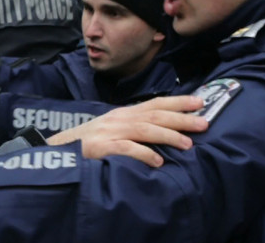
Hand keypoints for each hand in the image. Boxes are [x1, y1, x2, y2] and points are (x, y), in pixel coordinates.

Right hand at [46, 95, 207, 167]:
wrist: (60, 149)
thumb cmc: (90, 143)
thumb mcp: (113, 129)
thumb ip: (134, 129)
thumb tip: (163, 132)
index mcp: (124, 114)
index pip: (155, 103)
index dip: (177, 102)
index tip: (199, 102)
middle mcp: (119, 119)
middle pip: (154, 115)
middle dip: (181, 118)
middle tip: (204, 123)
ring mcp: (110, 131)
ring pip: (144, 130)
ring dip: (168, 136)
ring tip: (187, 144)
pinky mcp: (102, 147)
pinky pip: (126, 149)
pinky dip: (144, 154)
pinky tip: (158, 162)